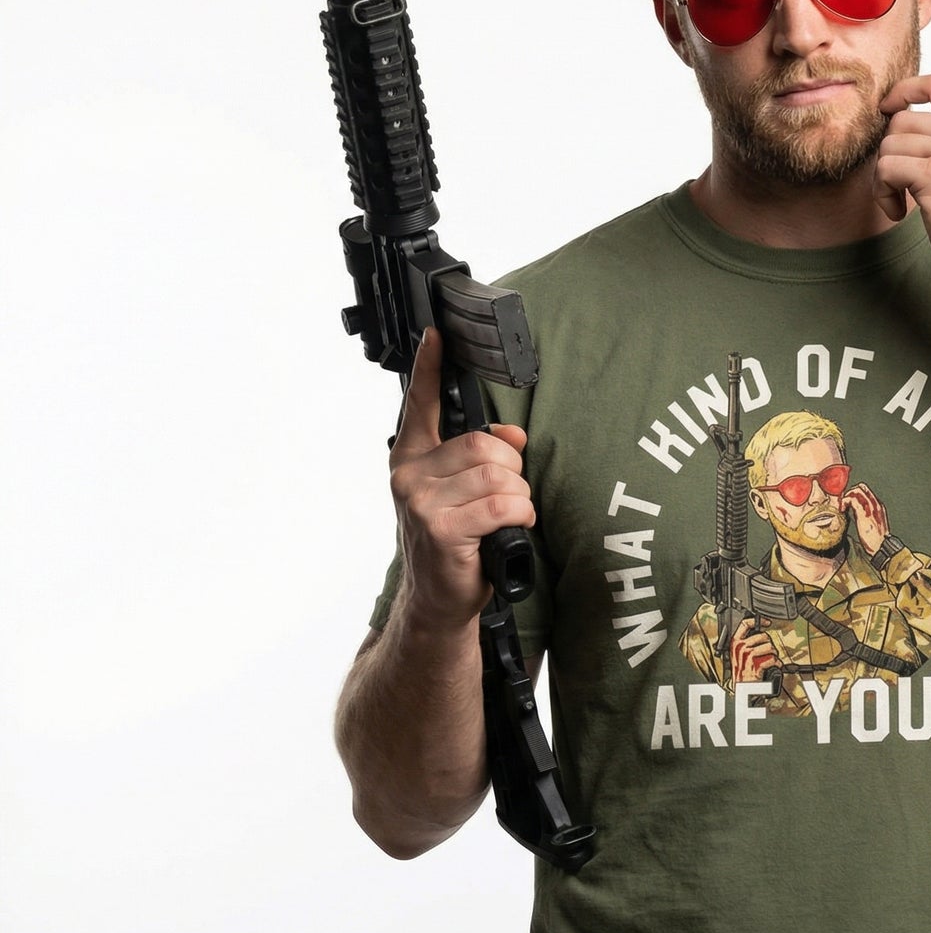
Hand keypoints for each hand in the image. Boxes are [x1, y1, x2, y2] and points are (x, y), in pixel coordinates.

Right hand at [389, 328, 534, 627]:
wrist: (439, 599)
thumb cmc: (455, 543)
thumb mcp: (464, 493)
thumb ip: (481, 456)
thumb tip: (513, 433)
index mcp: (412, 457)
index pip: (420, 403)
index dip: (429, 366)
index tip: (435, 334)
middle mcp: (409, 474)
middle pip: (483, 444)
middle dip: (511, 468)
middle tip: (506, 495)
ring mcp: (421, 501)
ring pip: (498, 474)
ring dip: (517, 496)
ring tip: (504, 517)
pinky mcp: (441, 528)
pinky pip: (502, 504)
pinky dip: (519, 515)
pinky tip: (509, 529)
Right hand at [730, 617, 778, 684]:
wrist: (741, 689)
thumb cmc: (741, 672)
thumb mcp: (738, 654)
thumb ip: (746, 643)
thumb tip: (759, 633)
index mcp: (735, 642)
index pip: (745, 624)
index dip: (757, 621)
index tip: (766, 622)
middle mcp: (740, 647)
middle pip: (762, 636)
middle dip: (769, 643)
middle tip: (769, 651)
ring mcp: (747, 656)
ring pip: (769, 647)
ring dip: (773, 653)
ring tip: (772, 659)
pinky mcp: (755, 665)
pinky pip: (771, 659)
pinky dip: (776, 663)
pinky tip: (775, 665)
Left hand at [840, 484, 888, 557]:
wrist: (881, 546)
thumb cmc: (877, 539)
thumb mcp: (873, 523)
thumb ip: (865, 514)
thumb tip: (854, 510)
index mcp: (878, 506)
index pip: (866, 491)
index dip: (854, 493)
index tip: (848, 502)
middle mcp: (875, 504)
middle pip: (861, 488)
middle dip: (850, 492)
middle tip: (845, 503)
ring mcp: (869, 508)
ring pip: (856, 491)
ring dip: (846, 496)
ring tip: (842, 506)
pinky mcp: (862, 513)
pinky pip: (852, 500)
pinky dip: (845, 501)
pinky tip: (842, 509)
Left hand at [875, 72, 930, 303]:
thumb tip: (910, 137)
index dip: (905, 90)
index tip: (888, 108)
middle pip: (902, 121)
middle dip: (890, 154)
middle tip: (898, 187)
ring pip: (889, 145)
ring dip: (884, 178)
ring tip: (901, 204)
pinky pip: (885, 169)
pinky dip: (883, 194)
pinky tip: (900, 213)